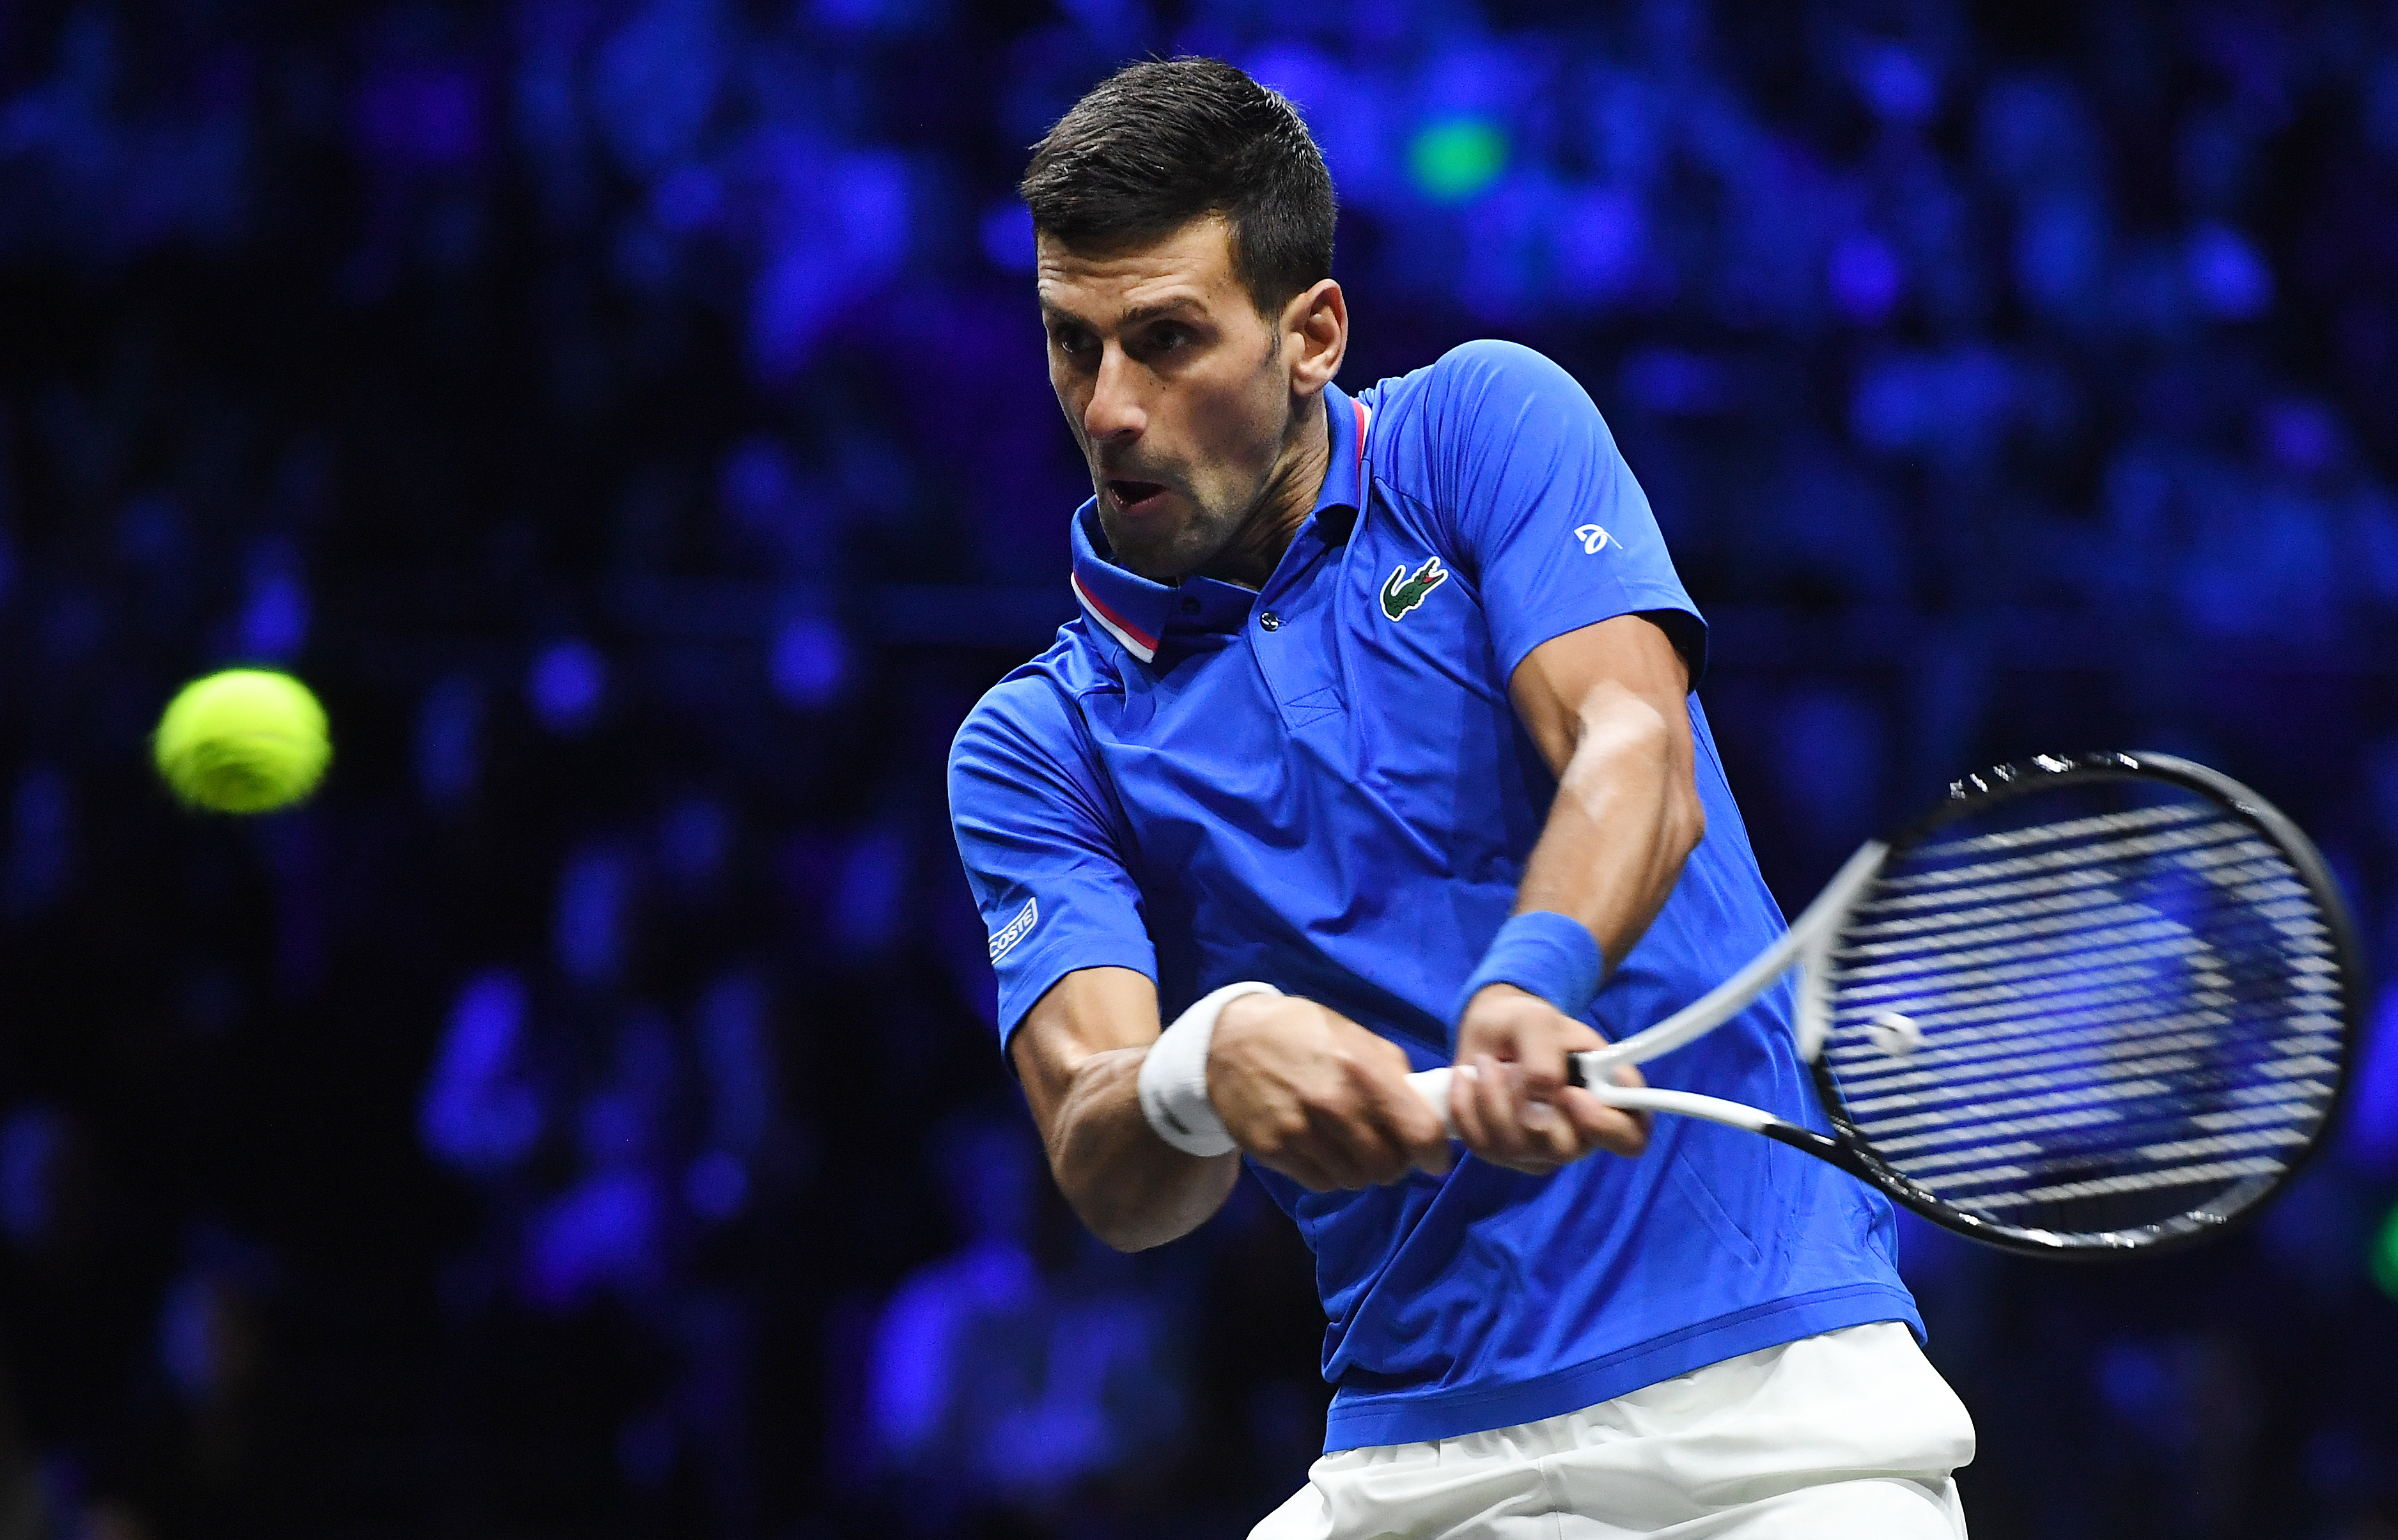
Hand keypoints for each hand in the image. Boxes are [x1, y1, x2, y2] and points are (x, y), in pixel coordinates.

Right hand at [1207, 994, 1452, 1190]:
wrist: (1229, 1040)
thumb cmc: (1303, 1034)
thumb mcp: (1354, 1035)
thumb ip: (1393, 1072)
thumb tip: (1427, 1112)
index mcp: (1362, 1069)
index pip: (1420, 1133)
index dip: (1435, 1153)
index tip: (1433, 1157)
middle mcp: (1332, 1104)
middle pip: (1388, 1167)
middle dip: (1394, 1162)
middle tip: (1384, 1147)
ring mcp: (1299, 1130)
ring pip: (1355, 1181)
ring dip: (1360, 1169)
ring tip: (1348, 1145)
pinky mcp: (1273, 1150)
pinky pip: (1321, 1183)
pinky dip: (1328, 1172)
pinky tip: (1320, 1148)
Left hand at [1451, 985, 1648, 1174]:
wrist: (1492, 1031)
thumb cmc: (1528, 1024)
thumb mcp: (1537, 1022)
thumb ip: (1545, 1059)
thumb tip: (1537, 1113)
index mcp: (1610, 1098)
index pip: (1631, 1137)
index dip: (1606, 1126)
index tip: (1570, 1093)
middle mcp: (1581, 1133)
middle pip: (1564, 1150)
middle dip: (1523, 1104)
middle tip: (1507, 1065)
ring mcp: (1542, 1150)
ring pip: (1516, 1149)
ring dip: (1489, 1100)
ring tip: (1486, 1063)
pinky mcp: (1505, 1154)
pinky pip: (1482, 1147)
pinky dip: (1465, 1109)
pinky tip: (1466, 1081)